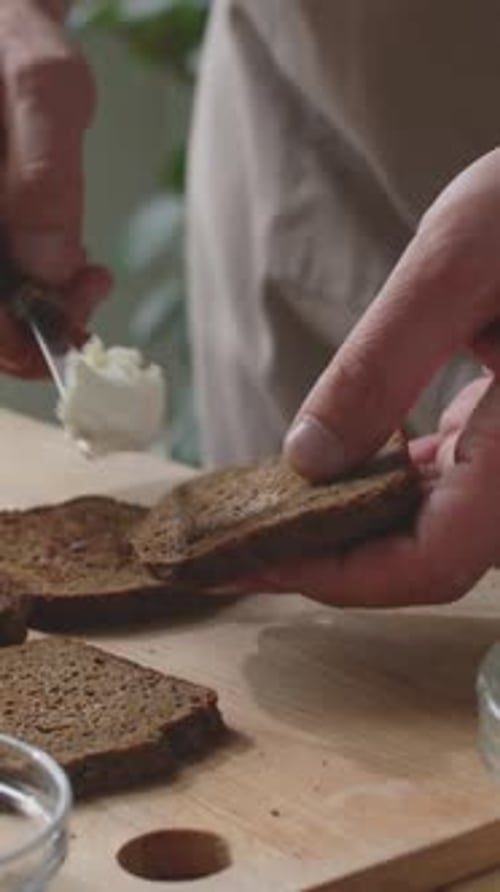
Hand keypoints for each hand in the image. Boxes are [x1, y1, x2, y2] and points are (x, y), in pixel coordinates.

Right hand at [0, 1, 110, 376]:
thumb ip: (44, 179)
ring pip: (0, 302)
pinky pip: (8, 278)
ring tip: (90, 273)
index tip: (71, 335)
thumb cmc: (13, 40)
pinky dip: (43, 284)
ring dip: (48, 305)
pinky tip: (74, 262)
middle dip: (41, 321)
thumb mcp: (42, 92)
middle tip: (93, 290)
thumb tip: (49, 268)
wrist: (4, 25)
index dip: (15, 342)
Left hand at [274, 149, 499, 606]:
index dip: (339, 576)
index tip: (257, 559)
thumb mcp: (455, 267)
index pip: (431, 560)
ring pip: (433, 530)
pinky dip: (380, 488)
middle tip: (240, 545)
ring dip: (349, 527)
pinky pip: (444, 488)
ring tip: (270, 512)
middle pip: (425, 557)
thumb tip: (306, 461)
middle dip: (329, 558)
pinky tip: (333, 469)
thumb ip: (380, 367)